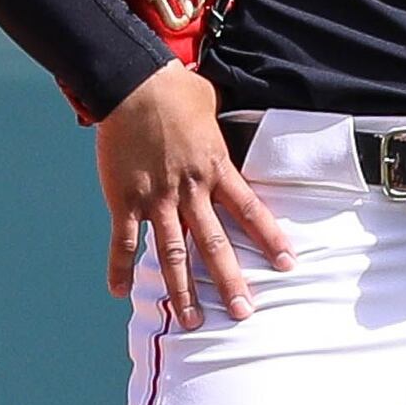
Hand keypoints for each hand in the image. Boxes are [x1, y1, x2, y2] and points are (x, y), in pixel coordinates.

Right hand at [100, 61, 293, 326]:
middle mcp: (190, 190)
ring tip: (191, 321)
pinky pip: (123, 240)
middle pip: (215, 244)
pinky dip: (119, 267)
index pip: (251, 211)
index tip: (287, 264)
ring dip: (182, 290)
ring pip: (173, 253)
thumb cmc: (173, 88)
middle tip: (242, 314)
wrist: (130, 83)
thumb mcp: (210, 104)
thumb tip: (222, 114)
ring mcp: (156, 198)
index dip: (270, 238)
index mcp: (216, 168)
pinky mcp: (124, 199)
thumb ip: (218, 124)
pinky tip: (118, 291)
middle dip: (229, 282)